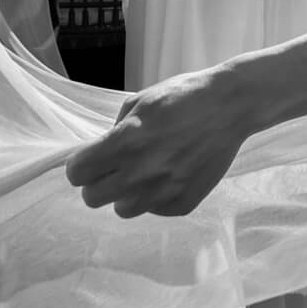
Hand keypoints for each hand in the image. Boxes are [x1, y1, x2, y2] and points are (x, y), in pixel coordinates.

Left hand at [65, 67, 247, 217]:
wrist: (229, 106)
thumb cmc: (181, 97)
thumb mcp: (138, 102)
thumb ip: (114, 131)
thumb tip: (99, 153)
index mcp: (125, 142)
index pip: (78, 173)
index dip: (79, 166)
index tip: (87, 161)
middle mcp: (142, 171)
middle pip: (93, 198)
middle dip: (96, 182)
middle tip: (110, 169)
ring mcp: (165, 190)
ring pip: (123, 209)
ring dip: (125, 193)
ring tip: (142, 172)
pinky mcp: (184, 202)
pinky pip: (154, 210)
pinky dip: (155, 197)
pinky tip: (167, 175)